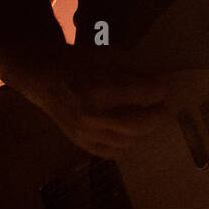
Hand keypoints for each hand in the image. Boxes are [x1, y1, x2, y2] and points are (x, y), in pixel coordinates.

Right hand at [32, 49, 175, 158]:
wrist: (43, 77)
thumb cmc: (76, 62)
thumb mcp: (107, 56)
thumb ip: (133, 71)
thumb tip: (159, 83)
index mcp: (99, 89)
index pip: (142, 94)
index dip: (158, 90)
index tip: (164, 87)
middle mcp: (92, 116)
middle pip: (138, 124)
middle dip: (157, 116)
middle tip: (164, 108)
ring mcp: (85, 133)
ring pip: (127, 140)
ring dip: (144, 130)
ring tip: (149, 119)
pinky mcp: (80, 143)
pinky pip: (111, 151)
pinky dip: (126, 143)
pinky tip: (132, 133)